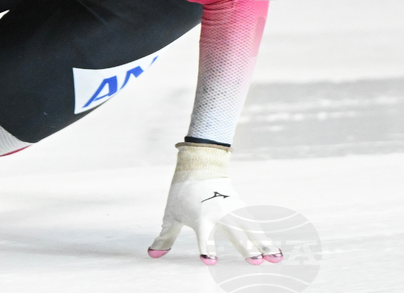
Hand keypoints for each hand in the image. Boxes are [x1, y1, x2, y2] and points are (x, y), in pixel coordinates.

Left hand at [148, 142, 283, 264]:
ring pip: (251, 231)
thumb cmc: (181, 194)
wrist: (199, 166)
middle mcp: (219, 215)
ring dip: (263, 245)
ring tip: (275, 259)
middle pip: (234, 234)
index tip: (209, 260)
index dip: (205, 248)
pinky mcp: (241, 208)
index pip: (203, 236)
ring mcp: (233, 211)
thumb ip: (165, 237)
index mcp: (200, 218)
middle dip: (244, 248)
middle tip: (254, 261)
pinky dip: (265, 239)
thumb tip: (152, 254)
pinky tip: (276, 253)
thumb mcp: (170, 215)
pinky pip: (255, 226)